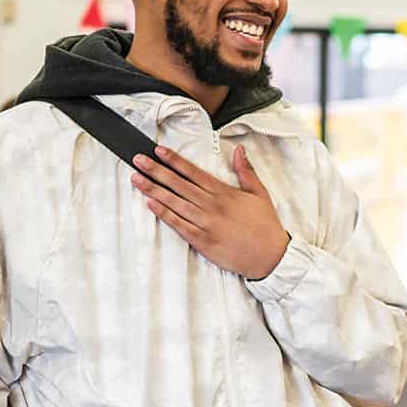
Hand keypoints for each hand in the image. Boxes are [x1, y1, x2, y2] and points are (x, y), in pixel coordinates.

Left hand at [131, 144, 289, 279]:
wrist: (270, 256)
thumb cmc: (265, 226)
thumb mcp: (260, 194)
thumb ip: (246, 171)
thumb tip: (238, 150)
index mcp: (225, 193)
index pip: (194, 173)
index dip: (175, 161)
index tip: (159, 151)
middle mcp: (213, 206)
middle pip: (179, 185)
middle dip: (157, 170)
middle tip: (138, 160)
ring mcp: (206, 224)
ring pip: (175, 203)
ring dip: (154, 190)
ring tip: (137, 179)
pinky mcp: (203, 241)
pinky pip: (179, 225)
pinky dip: (164, 214)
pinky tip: (150, 204)